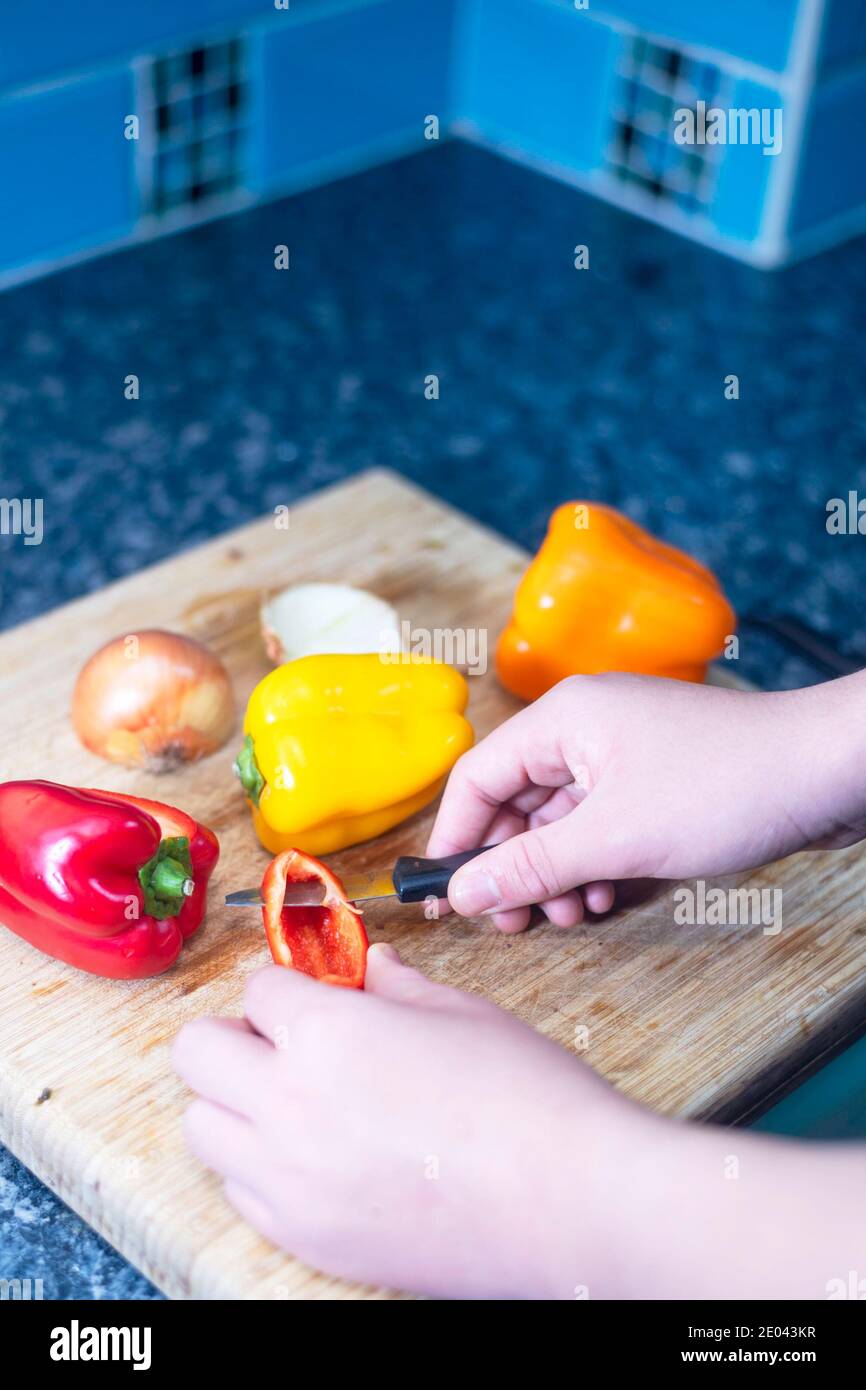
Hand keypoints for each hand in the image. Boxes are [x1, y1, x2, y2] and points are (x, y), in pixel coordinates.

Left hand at [172, 944, 635, 1298]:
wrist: (569, 1202)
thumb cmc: (526, 1099)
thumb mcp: (459, 1013)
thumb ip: (394, 986)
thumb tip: (367, 967)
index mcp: (327, 1034)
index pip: (256, 988)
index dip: (288, 984)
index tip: (310, 991)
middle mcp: (289, 1105)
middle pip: (196, 1053)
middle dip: (236, 1034)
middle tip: (287, 1040)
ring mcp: (289, 1180)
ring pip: (202, 1126)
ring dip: (236, 1102)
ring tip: (297, 1100)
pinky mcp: (305, 1237)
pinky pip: (241, 1190)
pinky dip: (260, 1167)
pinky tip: (319, 1156)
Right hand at [428, 671, 865, 932]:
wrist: (829, 770)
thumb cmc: (726, 786)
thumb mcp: (615, 838)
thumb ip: (532, 866)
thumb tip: (463, 891)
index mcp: (562, 719)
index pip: (478, 777)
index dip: (456, 838)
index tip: (446, 893)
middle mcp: (586, 728)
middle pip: (517, 801)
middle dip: (512, 866)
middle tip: (512, 922)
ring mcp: (623, 753)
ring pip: (560, 819)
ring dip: (555, 873)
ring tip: (568, 917)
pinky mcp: (656, 780)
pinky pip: (601, 824)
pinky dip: (593, 863)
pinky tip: (604, 900)